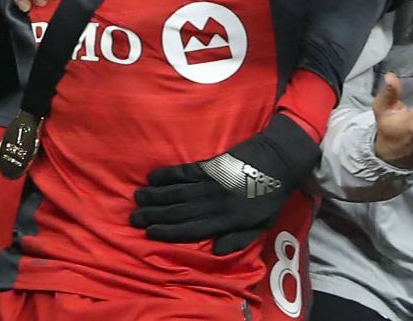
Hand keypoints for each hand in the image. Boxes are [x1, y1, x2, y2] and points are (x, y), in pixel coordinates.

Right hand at [131, 113, 319, 254]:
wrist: (279, 161)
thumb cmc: (270, 196)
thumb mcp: (261, 224)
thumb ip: (239, 238)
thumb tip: (215, 250)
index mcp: (228, 220)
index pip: (192, 229)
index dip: (169, 232)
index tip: (149, 233)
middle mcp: (216, 203)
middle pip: (179, 211)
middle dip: (155, 215)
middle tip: (133, 218)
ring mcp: (211, 182)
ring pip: (178, 192)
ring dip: (156, 196)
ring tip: (137, 199)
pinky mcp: (210, 165)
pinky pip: (184, 172)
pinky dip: (168, 175)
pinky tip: (153, 178)